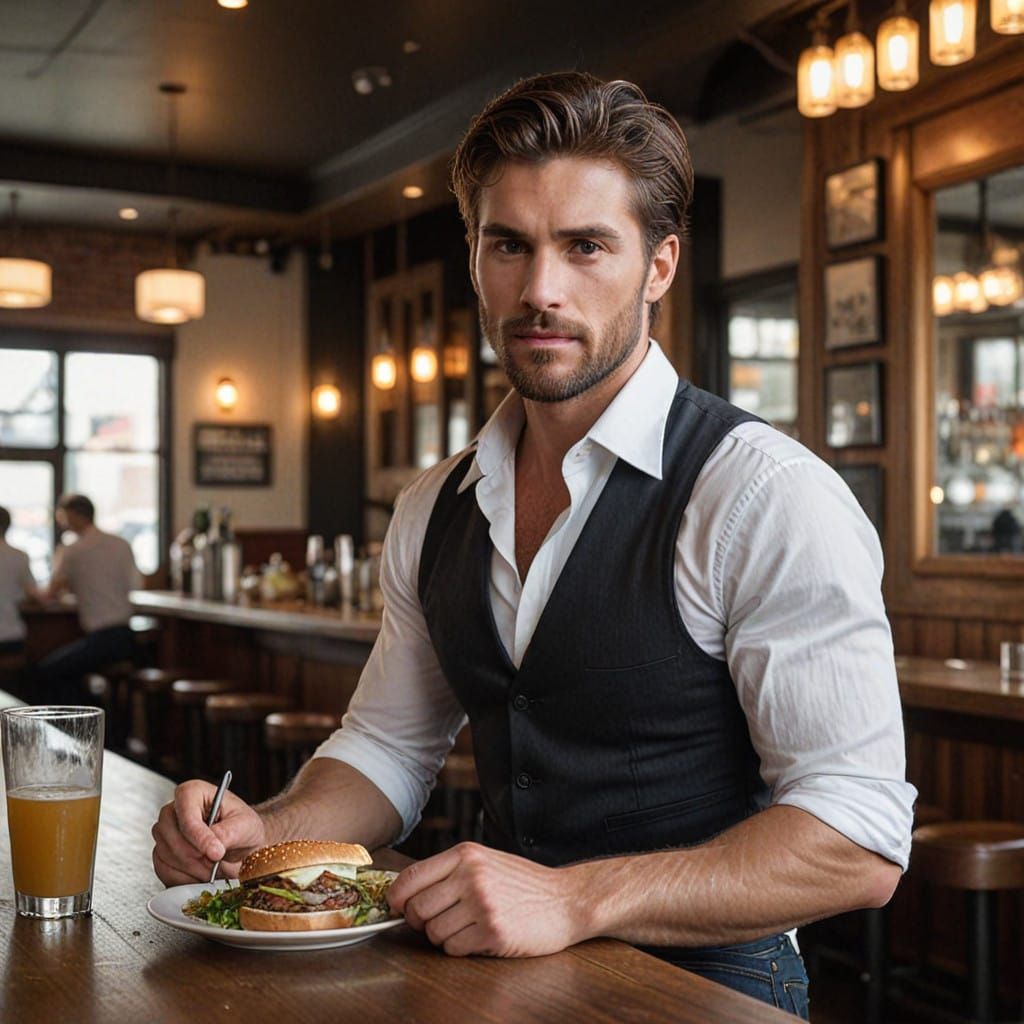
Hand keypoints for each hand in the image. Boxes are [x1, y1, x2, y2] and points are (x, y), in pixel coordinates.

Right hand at [151, 779, 266, 885]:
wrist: (241, 847)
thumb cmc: (243, 828)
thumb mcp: (245, 825)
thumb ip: (228, 832)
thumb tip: (213, 846)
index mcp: (194, 792)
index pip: (186, 812)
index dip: (199, 835)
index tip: (215, 852)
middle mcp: (174, 809)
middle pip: (169, 833)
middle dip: (194, 855)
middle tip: (216, 864)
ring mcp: (165, 831)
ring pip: (164, 853)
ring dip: (191, 868)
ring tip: (214, 869)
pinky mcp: (162, 852)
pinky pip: (163, 868)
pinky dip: (183, 878)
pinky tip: (201, 876)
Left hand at [387, 842, 582, 956]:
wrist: (566, 899)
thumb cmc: (523, 883)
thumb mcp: (485, 861)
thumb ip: (449, 871)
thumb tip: (404, 891)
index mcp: (465, 854)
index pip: (410, 877)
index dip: (396, 898)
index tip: (396, 907)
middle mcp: (471, 875)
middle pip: (416, 908)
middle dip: (419, 922)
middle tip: (435, 922)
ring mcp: (482, 903)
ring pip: (433, 932)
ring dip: (443, 937)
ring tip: (465, 928)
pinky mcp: (492, 931)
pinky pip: (453, 949)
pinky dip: (460, 949)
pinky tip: (479, 937)